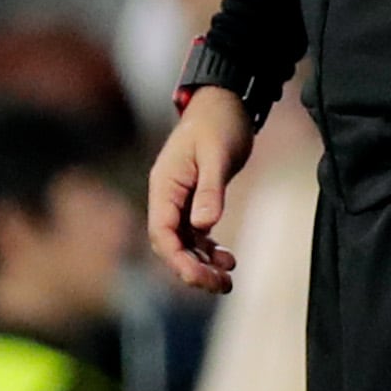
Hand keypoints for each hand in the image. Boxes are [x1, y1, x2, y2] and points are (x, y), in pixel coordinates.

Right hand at [148, 86, 258, 293]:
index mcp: (164, 186)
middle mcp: (167, 196)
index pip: (161, 232)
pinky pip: (196, 233)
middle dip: (191, 268)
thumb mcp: (217, 155)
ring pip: (184, 242)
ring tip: (227, 281)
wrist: (224, 104)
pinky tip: (228, 260)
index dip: (177, 258)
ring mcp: (180, 199)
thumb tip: (204, 226)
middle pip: (170, 243)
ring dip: (202, 263)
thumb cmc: (219, 124)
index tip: (199, 277)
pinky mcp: (196, 199)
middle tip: (222, 286)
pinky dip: (209, 249)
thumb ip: (210, 190)